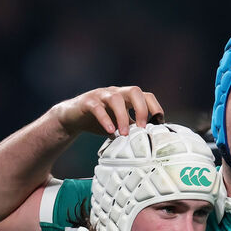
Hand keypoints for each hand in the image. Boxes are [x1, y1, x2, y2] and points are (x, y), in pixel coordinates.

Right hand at [49, 86, 164, 136]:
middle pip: (134, 91)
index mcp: (127, 98)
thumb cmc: (99, 121)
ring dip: (122, 117)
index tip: (158, 124)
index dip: (155, 108)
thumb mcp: (120, 126)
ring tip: (124, 134)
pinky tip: (109, 131)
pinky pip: (97, 108)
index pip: (146, 96)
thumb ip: (134, 128)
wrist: (72, 118)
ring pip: (116, 99)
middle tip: (143, 128)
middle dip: (141, 109)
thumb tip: (152, 140)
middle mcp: (116, 93)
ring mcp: (101, 95)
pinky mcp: (87, 102)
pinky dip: (105, 119)